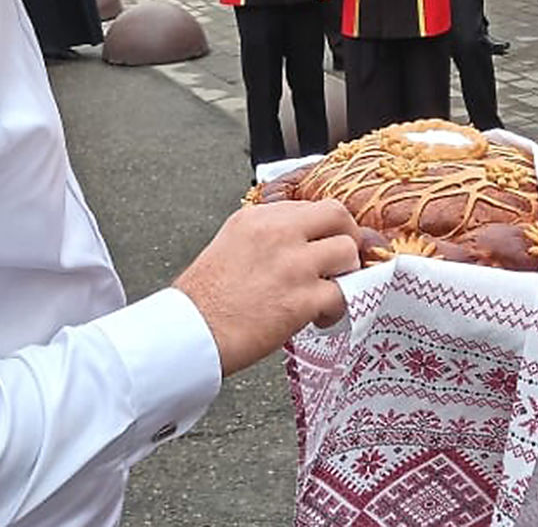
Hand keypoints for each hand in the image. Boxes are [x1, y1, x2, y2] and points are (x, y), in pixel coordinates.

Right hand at [174, 200, 358, 375]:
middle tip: (343, 258)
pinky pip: (344, 295)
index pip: (309, 206)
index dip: (322, 227)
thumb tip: (296, 244)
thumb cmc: (203, 298)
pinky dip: (338, 309)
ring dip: (346, 273)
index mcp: (257, 218)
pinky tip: (321, 318)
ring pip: (348, 251)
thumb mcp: (229, 244)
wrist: (190, 332)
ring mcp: (292, 264)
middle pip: (337, 214)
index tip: (325, 243)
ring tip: (331, 290)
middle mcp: (277, 233)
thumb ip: (265, 237)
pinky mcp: (302, 299)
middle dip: (348, 236)